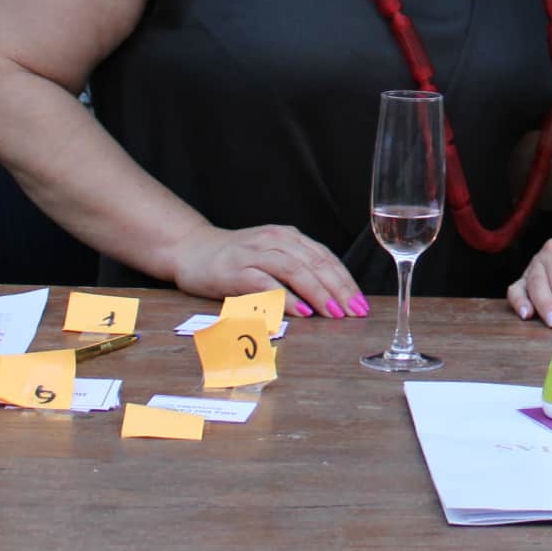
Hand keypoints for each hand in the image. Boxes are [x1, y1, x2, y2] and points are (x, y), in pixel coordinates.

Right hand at [170, 224, 366, 320]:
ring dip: (317, 292)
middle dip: (338, 289)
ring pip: (294, 270)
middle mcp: (275, 241)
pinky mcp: (235, 270)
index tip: (361, 303)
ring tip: (333, 313)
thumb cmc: (236, 260)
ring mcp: (254, 254)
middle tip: (354, 311)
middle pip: (315, 263)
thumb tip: (333, 297)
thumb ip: (297, 271)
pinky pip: (264, 283)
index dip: (345, 281)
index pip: (325, 258)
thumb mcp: (271, 258)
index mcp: (289, 237)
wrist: (190, 249)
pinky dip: (284, 297)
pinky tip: (300, 311)